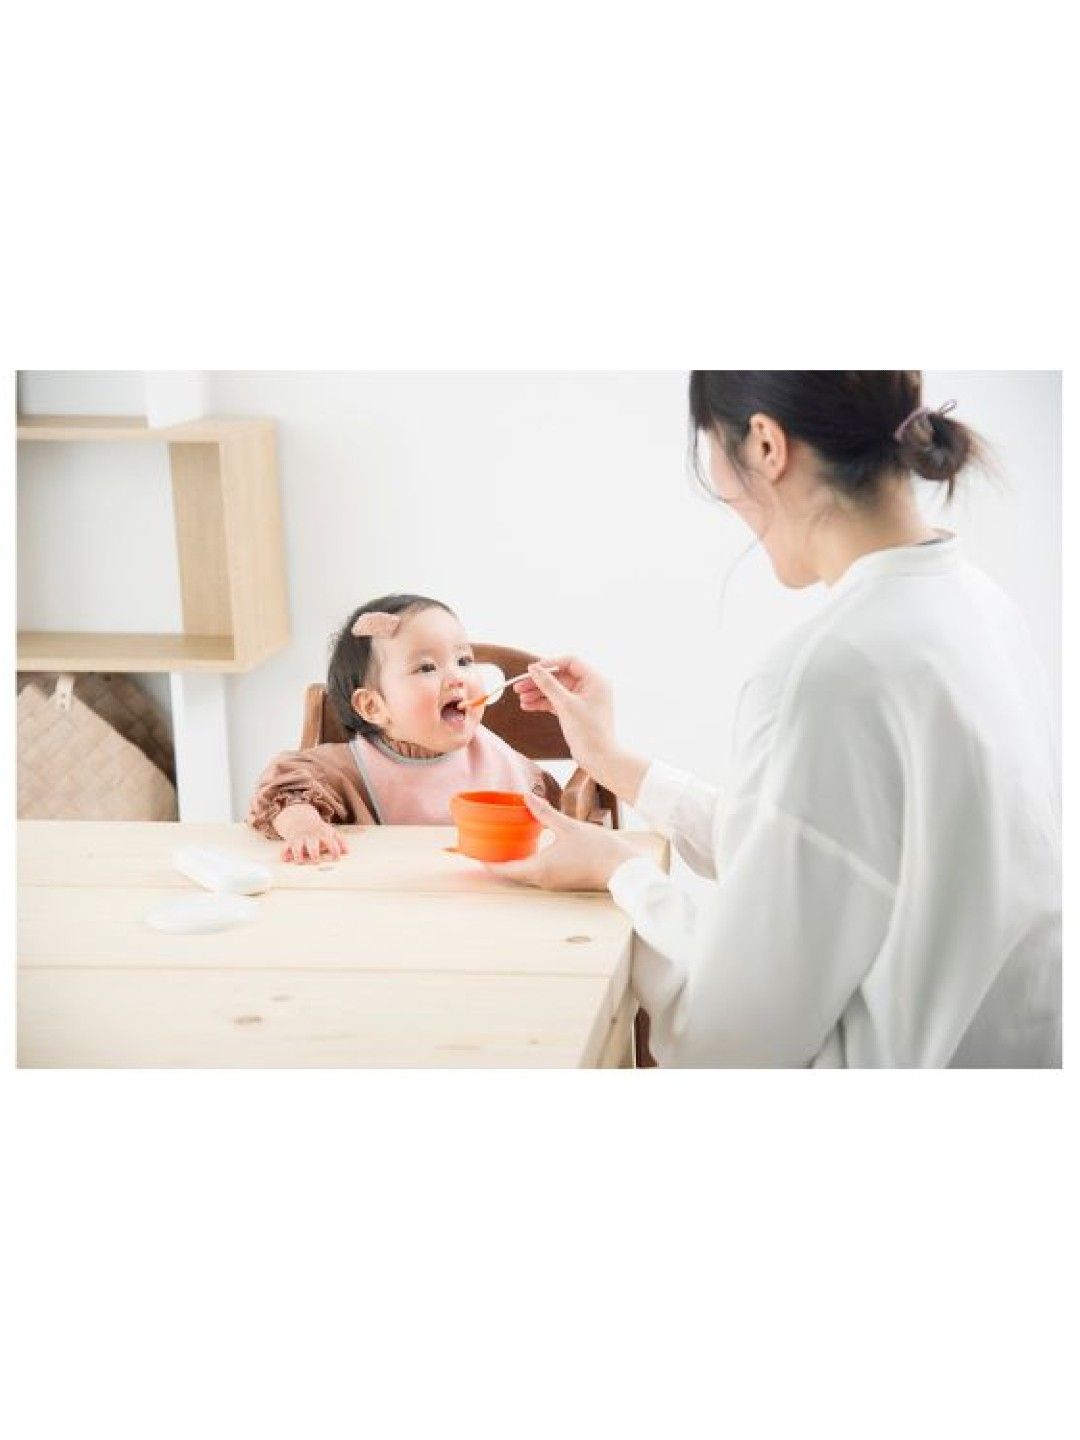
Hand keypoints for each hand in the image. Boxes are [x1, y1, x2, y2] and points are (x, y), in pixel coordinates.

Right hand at [276, 807, 348, 863]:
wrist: (300, 819)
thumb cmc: (319, 830)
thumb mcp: (332, 832)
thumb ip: (340, 842)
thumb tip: (347, 852)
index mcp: (323, 835)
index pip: (330, 842)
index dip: (333, 850)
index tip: (336, 857)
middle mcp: (311, 838)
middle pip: (312, 844)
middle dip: (313, 851)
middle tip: (315, 859)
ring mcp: (300, 839)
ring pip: (297, 846)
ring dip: (298, 853)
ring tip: (300, 861)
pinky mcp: (290, 842)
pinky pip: (285, 847)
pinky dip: (284, 853)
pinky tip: (284, 859)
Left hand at [484, 791, 636, 891]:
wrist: (624, 870)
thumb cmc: (597, 849)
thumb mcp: (568, 826)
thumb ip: (544, 813)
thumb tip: (526, 796)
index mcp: (538, 869)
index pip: (502, 870)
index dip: (484, 863)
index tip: (470, 854)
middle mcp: (542, 881)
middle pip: (510, 875)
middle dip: (495, 863)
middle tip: (481, 848)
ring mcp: (553, 884)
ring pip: (524, 876)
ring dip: (511, 864)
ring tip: (500, 848)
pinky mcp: (563, 882)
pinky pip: (537, 875)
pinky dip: (526, 865)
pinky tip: (527, 852)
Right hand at [513, 656, 615, 778]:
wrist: (599, 759)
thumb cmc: (588, 731)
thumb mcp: (566, 705)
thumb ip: (548, 685)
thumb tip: (533, 668)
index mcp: (595, 680)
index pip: (570, 662)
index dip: (549, 664)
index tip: (531, 671)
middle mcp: (591, 686)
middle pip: (560, 676)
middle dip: (539, 682)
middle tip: (518, 687)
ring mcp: (583, 699)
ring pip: (556, 690)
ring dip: (538, 693)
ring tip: (521, 699)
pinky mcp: (576, 711)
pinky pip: (557, 702)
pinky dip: (543, 703)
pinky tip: (528, 706)